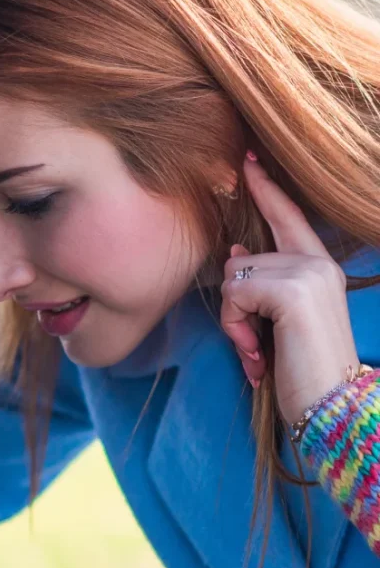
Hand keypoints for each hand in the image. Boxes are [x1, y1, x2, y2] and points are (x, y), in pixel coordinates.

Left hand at [221, 152, 358, 425]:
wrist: (332, 409)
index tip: (248, 159)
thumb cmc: (306, 373)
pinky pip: (236, 294)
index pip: (288, 217)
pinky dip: (237, 329)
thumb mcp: (280, 324)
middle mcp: (318, 263)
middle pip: (243, 260)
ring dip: (236, 323)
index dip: (266, 189)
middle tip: (256, 347)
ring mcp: (308, 273)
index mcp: (321, 267)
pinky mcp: (292, 290)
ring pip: (235, 278)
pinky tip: (259, 356)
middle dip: (236, 308)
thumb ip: (263, 285)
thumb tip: (235, 253)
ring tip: (260, 353)